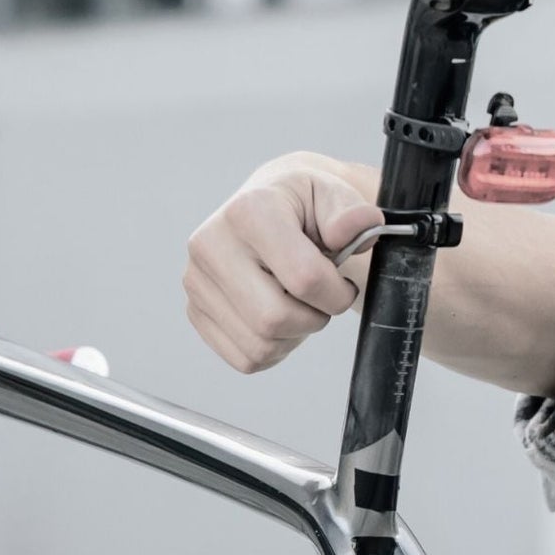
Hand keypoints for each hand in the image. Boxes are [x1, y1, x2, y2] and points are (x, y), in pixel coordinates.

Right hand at [184, 153, 384, 371]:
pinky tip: (277, 318)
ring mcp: (196, 280)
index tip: (342, 283)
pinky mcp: (194, 310)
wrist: (265, 211)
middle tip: (320, 299)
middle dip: (312, 318)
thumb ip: (351, 213)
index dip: (337, 293)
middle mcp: (211, 244)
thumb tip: (360, 226)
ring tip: (297, 304)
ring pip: (259, 346)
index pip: (304, 278)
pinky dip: (272, 349)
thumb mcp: (332, 196)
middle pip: (274, 319)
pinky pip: (244, 358)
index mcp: (248, 211)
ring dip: (293, 336)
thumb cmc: (302, 208)